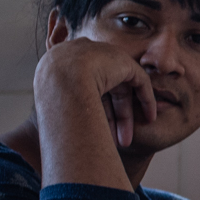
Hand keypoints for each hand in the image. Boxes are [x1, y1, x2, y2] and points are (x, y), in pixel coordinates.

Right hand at [39, 38, 156, 148]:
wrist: (62, 76)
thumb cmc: (51, 95)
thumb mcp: (49, 103)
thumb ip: (59, 109)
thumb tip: (57, 130)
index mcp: (64, 66)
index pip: (83, 91)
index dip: (91, 113)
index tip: (94, 132)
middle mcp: (85, 58)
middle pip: (103, 93)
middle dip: (109, 119)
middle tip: (113, 142)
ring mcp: (104, 57)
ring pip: (120, 91)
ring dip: (125, 117)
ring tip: (126, 140)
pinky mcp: (123, 61)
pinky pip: (138, 81)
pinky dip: (146, 99)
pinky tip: (150, 117)